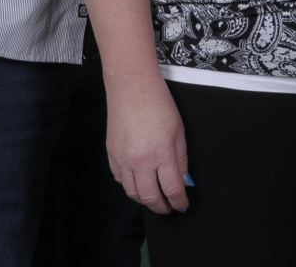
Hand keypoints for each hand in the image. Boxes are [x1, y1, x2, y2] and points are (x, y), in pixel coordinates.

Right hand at [106, 72, 190, 213]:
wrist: (132, 86)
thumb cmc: (158, 102)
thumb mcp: (178, 130)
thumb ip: (181, 159)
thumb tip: (183, 181)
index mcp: (161, 153)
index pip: (171, 189)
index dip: (179, 202)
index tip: (182, 206)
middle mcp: (140, 160)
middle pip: (150, 197)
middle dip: (161, 207)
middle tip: (168, 208)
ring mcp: (123, 159)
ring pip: (132, 192)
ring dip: (145, 200)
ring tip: (154, 198)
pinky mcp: (111, 154)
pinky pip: (120, 179)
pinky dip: (130, 186)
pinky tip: (139, 183)